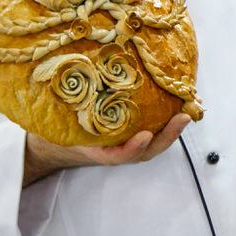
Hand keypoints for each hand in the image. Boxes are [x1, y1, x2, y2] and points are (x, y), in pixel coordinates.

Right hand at [23, 112, 191, 186]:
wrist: (53, 142)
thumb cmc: (54, 129)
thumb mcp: (52, 121)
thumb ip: (55, 109)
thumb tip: (42, 80)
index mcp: (95, 150)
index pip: (117, 156)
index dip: (132, 149)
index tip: (144, 137)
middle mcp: (115, 148)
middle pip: (147, 149)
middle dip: (169, 134)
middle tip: (184, 116)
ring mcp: (126, 140)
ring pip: (156, 138)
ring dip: (176, 123)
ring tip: (193, 104)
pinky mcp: (134, 130)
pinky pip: (157, 126)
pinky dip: (172, 115)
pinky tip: (185, 100)